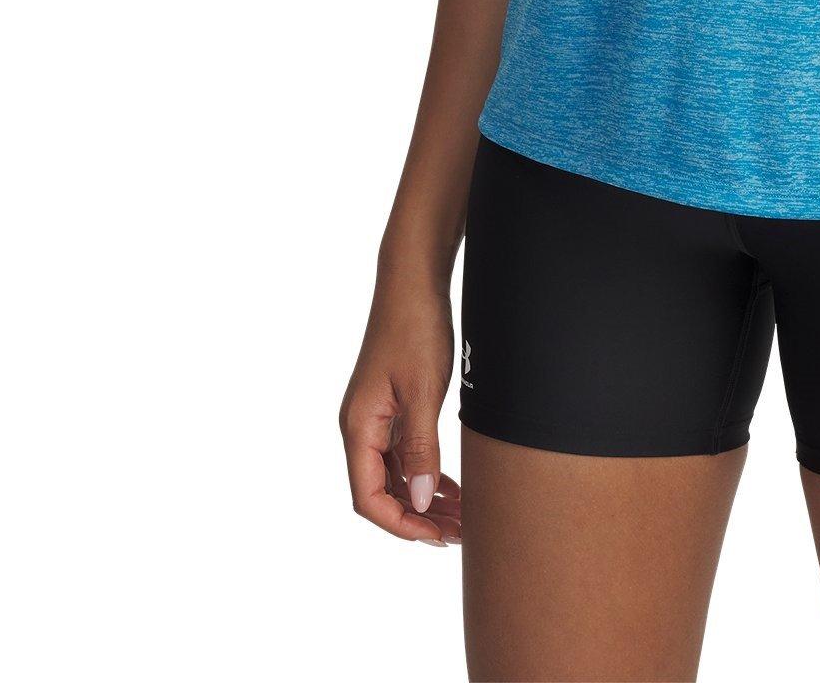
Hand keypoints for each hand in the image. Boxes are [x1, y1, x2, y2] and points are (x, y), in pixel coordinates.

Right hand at [339, 277, 462, 546]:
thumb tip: (421, 501)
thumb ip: (421, 448)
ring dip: (424, 498)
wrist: (413, 281)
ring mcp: (375, 418)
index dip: (401, 524)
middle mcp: (360, 428)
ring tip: (461, 517)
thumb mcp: (423, 391)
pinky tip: (450, 486)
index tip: (437, 537)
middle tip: (459, 534)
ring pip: (395, 475)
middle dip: (418, 517)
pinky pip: (403, 453)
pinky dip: (425, 472)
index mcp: (358, 428)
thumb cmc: (415, 329)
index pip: (369, 498)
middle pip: (382, 492)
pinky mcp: (390, 406)